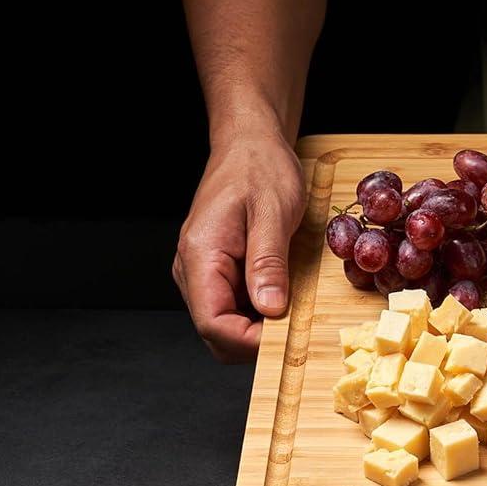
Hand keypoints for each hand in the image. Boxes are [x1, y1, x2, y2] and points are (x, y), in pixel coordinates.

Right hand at [174, 130, 305, 361]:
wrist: (249, 144)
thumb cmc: (259, 168)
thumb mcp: (274, 212)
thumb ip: (268, 262)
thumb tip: (271, 308)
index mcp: (200, 255)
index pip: (213, 322)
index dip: (248, 341)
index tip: (284, 339)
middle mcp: (192, 269)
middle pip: (215, 331)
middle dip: (253, 340)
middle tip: (294, 329)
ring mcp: (202, 271)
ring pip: (224, 323)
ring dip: (257, 327)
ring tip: (292, 309)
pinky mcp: (217, 270)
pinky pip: (233, 305)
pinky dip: (258, 311)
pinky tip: (282, 295)